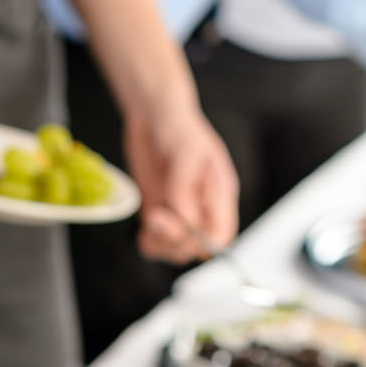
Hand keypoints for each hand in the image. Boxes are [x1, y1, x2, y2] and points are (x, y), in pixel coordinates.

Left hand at [124, 97, 238, 263]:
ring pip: (175, 251)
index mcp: (219, 195)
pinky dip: (149, 243)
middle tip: (157, 215)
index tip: (184, 229)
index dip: (205, 242)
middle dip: (175, 239)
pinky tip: (143, 229)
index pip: (221, 234)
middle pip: (195, 248)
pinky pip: (156, 244)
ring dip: (159, 243)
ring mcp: (179, 214)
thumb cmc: (178, 125)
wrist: (152, 115)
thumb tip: (182, 218)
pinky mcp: (159, 214)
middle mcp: (201, 209)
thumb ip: (184, 186)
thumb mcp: (186, 150)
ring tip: (150, 217)